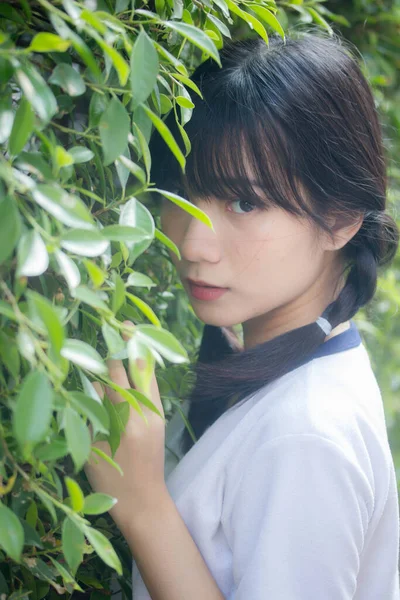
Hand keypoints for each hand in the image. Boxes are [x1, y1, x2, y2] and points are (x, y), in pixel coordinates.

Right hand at [84, 321, 166, 530]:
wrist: (145, 502)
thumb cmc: (112, 481)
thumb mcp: (94, 447)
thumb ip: (95, 413)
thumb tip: (95, 383)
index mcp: (126, 421)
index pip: (117, 380)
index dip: (108, 358)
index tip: (102, 339)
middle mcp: (146, 412)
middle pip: (140, 370)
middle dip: (132, 345)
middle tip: (124, 321)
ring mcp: (157, 414)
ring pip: (151, 376)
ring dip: (141, 353)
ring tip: (134, 331)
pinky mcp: (161, 418)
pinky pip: (153, 387)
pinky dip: (146, 370)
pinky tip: (139, 359)